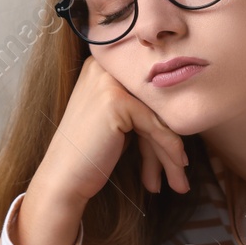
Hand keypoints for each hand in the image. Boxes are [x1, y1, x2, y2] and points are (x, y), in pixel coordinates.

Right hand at [32, 56, 191, 207]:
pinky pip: (154, 125)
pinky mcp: (116, 100)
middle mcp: (103, 67)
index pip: (146, 90)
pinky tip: (179, 165)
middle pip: (152, 102)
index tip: (179, 149)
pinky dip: (169, 148)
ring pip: (156, 115)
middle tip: (182, 167)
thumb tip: (183, 103)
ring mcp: (108, 81)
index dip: (165, 119)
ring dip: (171, 150)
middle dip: (169, 138)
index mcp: (102, 65)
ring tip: (181, 179)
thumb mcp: (116, 119)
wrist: (63, 178)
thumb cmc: (89, 154)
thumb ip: (140, 104)